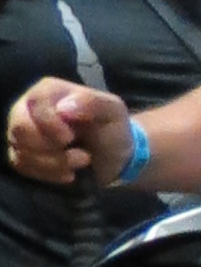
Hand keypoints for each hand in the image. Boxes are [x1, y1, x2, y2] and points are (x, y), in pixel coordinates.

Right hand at [6, 80, 129, 187]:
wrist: (114, 157)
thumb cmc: (112, 128)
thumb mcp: (113, 111)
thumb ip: (92, 102)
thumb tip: (63, 108)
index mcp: (48, 91)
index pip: (36, 102)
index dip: (50, 124)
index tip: (70, 138)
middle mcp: (28, 109)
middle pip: (21, 129)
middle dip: (51, 148)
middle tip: (82, 156)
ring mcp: (22, 133)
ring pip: (22, 151)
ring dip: (55, 164)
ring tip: (82, 163)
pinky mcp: (22, 155)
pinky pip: (23, 166)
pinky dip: (49, 174)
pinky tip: (69, 174)